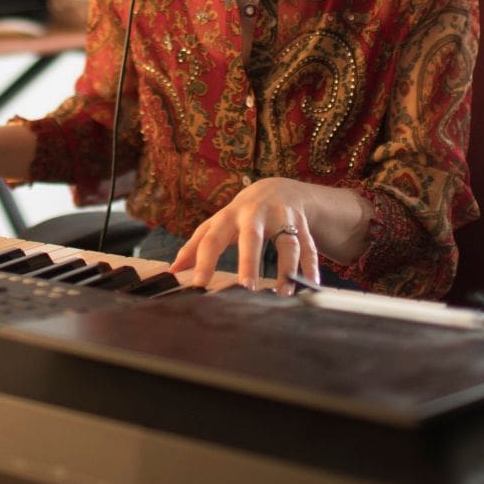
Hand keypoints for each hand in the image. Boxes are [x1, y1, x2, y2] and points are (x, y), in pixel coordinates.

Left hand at [169, 178, 321, 293]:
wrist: (278, 189)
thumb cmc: (239, 215)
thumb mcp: (217, 225)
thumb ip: (195, 247)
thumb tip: (171, 271)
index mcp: (228, 217)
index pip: (212, 239)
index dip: (203, 261)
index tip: (198, 286)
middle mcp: (255, 215)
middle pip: (251, 237)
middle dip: (249, 260)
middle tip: (245, 286)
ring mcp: (281, 218)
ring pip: (286, 243)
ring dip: (286, 268)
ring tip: (283, 294)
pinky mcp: (302, 224)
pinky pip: (309, 247)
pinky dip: (311, 267)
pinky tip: (310, 286)